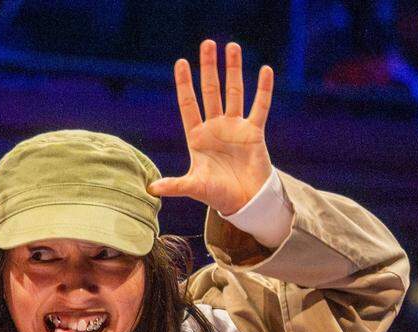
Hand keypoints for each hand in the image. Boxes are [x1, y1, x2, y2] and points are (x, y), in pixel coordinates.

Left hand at [147, 40, 273, 215]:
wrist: (245, 202)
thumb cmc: (217, 195)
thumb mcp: (194, 187)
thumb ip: (175, 185)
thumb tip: (151, 188)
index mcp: (198, 137)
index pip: (189, 104)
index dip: (185, 84)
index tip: (181, 63)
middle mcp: (215, 127)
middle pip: (211, 91)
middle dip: (209, 68)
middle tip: (208, 44)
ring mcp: (235, 128)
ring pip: (234, 92)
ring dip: (233, 70)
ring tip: (232, 47)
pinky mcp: (254, 132)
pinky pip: (260, 106)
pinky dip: (263, 89)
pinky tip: (266, 70)